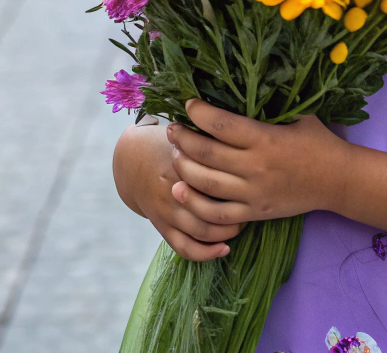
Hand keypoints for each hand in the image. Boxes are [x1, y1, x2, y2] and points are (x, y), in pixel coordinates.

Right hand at [113, 119, 242, 261]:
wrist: (133, 161)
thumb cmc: (170, 143)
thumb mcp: (187, 133)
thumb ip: (211, 137)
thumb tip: (249, 135)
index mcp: (181, 160)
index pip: (214, 176)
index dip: (238, 183)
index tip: (253, 181)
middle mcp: (173, 187)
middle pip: (211, 207)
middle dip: (236, 211)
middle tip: (250, 205)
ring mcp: (166, 210)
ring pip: (201, 231)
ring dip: (226, 232)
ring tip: (240, 223)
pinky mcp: (162, 226)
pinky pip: (184, 247)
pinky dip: (205, 253)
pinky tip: (224, 249)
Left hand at [167, 99, 349, 225]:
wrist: (338, 180)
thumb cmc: (317, 140)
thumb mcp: (298, 113)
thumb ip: (269, 104)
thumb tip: (240, 81)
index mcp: (265, 139)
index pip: (221, 124)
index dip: (199, 113)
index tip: (188, 104)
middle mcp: (256, 167)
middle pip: (206, 154)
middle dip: (182, 139)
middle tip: (172, 129)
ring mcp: (254, 193)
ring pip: (206, 184)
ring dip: (183, 167)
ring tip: (175, 154)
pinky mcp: (255, 212)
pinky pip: (217, 214)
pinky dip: (195, 204)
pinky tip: (182, 190)